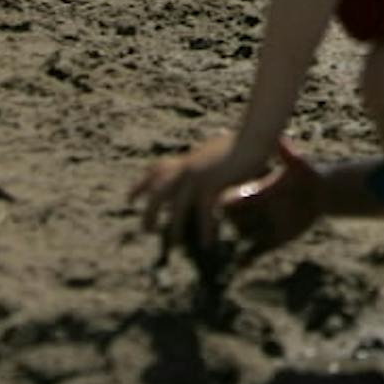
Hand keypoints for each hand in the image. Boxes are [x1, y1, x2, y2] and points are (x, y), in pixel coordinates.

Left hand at [130, 130, 275, 257]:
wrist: (253, 138)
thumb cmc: (240, 143)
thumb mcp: (214, 152)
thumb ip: (203, 160)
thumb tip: (198, 162)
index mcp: (186, 160)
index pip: (156, 171)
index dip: (141, 185)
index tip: (130, 199)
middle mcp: (186, 168)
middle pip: (158, 192)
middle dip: (149, 211)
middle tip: (146, 230)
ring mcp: (197, 176)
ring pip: (177, 207)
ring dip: (174, 228)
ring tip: (172, 246)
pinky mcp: (211, 184)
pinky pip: (204, 212)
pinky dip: (205, 229)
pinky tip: (207, 244)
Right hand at [223, 139, 324, 260]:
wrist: (322, 193)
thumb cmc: (309, 175)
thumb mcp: (299, 166)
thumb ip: (288, 155)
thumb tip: (281, 139)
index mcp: (258, 191)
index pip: (235, 197)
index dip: (226, 202)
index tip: (218, 205)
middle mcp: (257, 209)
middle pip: (234, 219)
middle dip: (228, 224)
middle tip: (220, 231)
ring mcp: (264, 224)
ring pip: (242, 235)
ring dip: (235, 243)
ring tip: (224, 254)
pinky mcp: (273, 239)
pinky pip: (255, 251)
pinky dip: (247, 259)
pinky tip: (241, 265)